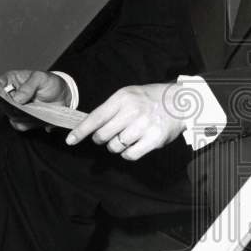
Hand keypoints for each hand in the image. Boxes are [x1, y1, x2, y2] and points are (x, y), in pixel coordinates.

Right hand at [0, 70, 68, 131]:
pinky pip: (20, 125)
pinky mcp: (22, 119)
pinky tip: (39, 115)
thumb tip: (17, 99)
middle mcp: (10, 95)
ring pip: (11, 116)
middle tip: (27, 104)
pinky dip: (29, 123)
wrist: (63, 96)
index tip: (3, 96)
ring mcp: (15, 108)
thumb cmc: (50, 82)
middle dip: (14, 106)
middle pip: (2, 104)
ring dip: (24, 115)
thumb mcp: (41, 78)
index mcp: (10, 81)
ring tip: (37, 108)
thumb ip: (29, 86)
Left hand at [66, 83, 185, 159]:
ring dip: (116, 146)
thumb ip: (111, 109)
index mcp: (122, 98)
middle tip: (108, 136)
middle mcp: (132, 111)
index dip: (80, 131)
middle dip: (102, 139)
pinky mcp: (154, 139)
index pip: (95, 117)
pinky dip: (128, 154)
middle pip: (103, 135)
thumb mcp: (129, 95)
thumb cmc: (151, 99)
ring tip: (127, 137)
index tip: (70, 140)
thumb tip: (90, 127)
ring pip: (115, 146)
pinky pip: (130, 155)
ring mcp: (143, 125)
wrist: (181, 102)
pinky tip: (134, 145)